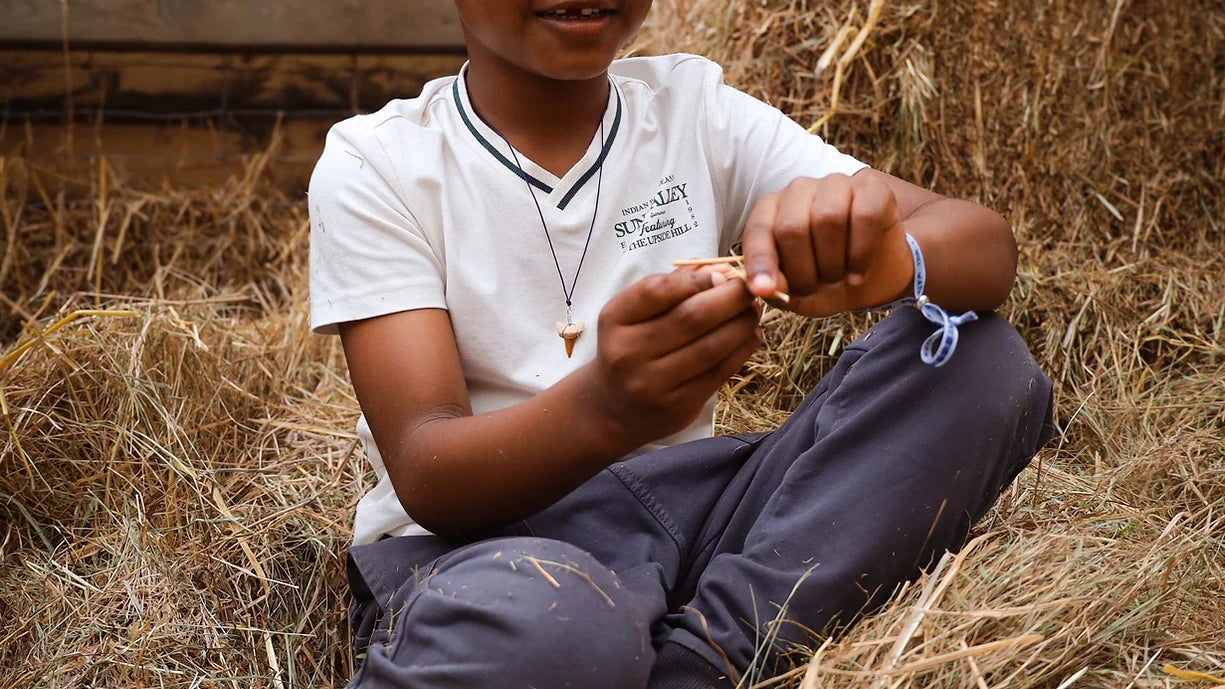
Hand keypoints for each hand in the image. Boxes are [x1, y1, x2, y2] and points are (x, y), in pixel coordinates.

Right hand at [582, 270, 761, 445]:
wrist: (614, 409)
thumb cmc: (632, 348)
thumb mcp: (635, 315)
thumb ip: (672, 288)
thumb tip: (721, 270)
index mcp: (615, 320)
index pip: (657, 291)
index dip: (697, 278)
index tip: (724, 273)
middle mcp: (628, 352)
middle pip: (692, 317)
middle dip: (730, 298)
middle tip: (750, 289)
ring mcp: (651, 383)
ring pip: (711, 347)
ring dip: (741, 324)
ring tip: (753, 311)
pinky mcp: (676, 406)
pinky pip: (718, 372)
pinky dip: (742, 350)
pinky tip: (751, 335)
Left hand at [741, 173, 914, 317]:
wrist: (875, 277)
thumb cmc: (825, 279)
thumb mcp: (795, 293)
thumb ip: (775, 288)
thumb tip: (765, 287)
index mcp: (771, 209)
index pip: (759, 230)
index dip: (760, 261)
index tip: (764, 289)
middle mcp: (800, 190)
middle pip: (792, 227)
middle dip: (802, 271)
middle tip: (813, 289)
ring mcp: (837, 184)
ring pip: (828, 219)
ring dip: (832, 264)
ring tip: (837, 279)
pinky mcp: (873, 188)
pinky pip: (865, 216)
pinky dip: (861, 254)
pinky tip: (857, 275)